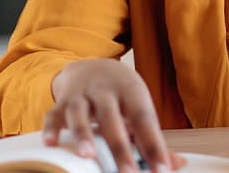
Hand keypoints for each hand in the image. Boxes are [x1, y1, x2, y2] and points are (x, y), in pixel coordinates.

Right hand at [44, 58, 185, 172]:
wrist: (93, 66)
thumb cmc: (122, 94)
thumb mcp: (139, 107)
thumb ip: (152, 137)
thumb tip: (177, 164)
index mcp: (132, 92)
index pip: (145, 120)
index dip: (154, 145)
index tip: (162, 169)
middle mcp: (106, 91)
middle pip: (112, 118)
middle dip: (120, 147)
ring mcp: (82, 95)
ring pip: (80, 113)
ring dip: (82, 133)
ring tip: (87, 156)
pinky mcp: (61, 102)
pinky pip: (53, 113)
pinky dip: (51, 128)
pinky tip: (51, 143)